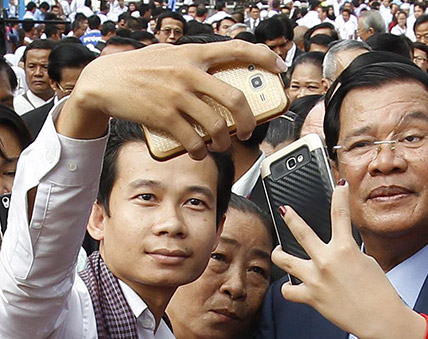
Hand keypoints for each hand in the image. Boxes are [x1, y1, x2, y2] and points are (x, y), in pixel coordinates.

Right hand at [58, 41, 286, 159]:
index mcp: (194, 54)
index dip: (263, 56)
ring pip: (217, 126)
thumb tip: (218, 71)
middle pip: (236, 99)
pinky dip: (201, 152)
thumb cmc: (138, 68)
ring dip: (224, 143)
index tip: (278, 67)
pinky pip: (194, 141)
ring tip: (222, 146)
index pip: (236, 49)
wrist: (102, 81)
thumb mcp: (168, 54)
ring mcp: (178, 96)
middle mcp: (189, 73)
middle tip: (248, 130)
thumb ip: (193, 60)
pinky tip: (200, 153)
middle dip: (250, 120)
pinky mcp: (165, 117)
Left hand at [272, 181, 417, 338]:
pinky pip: (288, 290)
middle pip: (301, 231)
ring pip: (283, 259)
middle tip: (284, 209)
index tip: (339, 185)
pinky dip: (289, 287)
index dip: (340, 195)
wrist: (380, 319)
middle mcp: (327, 261)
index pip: (340, 213)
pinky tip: (292, 285)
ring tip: (278, 250)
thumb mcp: (368, 262)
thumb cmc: (380, 293)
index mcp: (345, 249)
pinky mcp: (311, 297)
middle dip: (291, 217)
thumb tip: (338, 250)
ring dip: (278, 252)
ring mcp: (315, 279)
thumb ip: (349, 252)